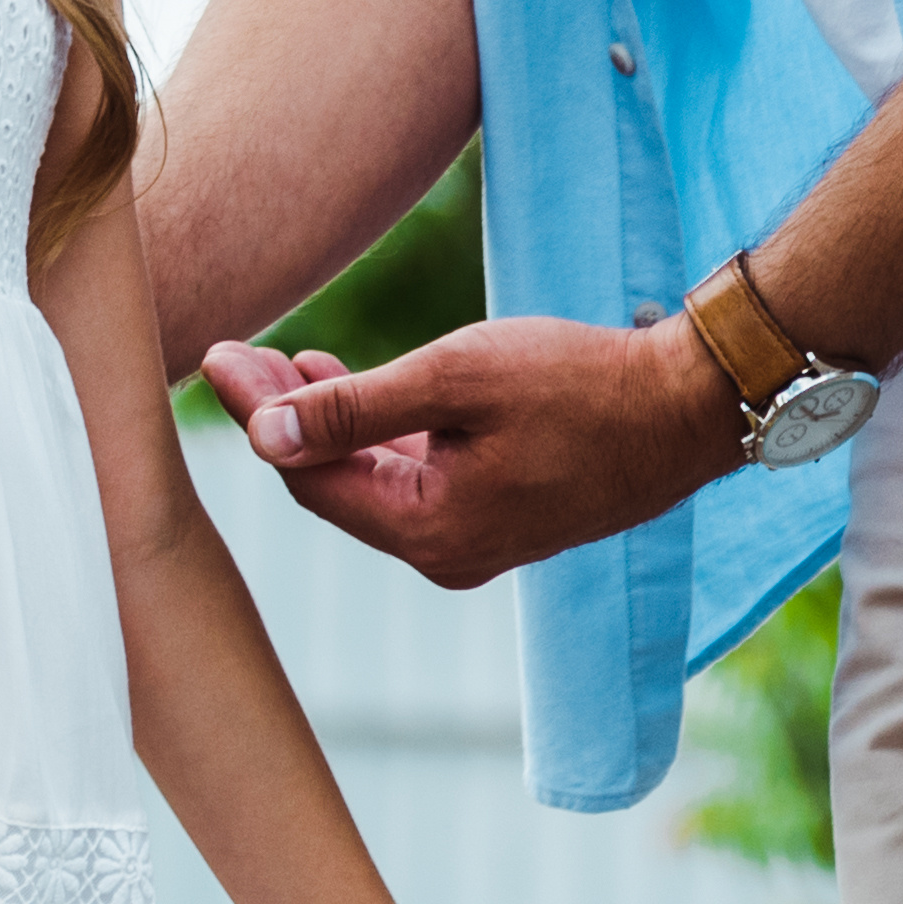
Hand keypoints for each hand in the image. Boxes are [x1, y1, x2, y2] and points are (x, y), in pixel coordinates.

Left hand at [197, 312, 732, 590]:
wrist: (685, 406)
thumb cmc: (578, 382)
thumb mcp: (456, 378)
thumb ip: (355, 409)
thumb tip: (262, 433)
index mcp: (431, 532)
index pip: (308, 477)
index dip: (257, 414)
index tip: (217, 352)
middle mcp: (445, 553)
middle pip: (330, 485)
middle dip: (280, 416)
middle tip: (235, 351)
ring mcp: (473, 539)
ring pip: (367, 481)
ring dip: (323, 419)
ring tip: (279, 358)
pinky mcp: (496, 514)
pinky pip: (410, 478)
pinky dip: (372, 432)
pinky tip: (342, 381)